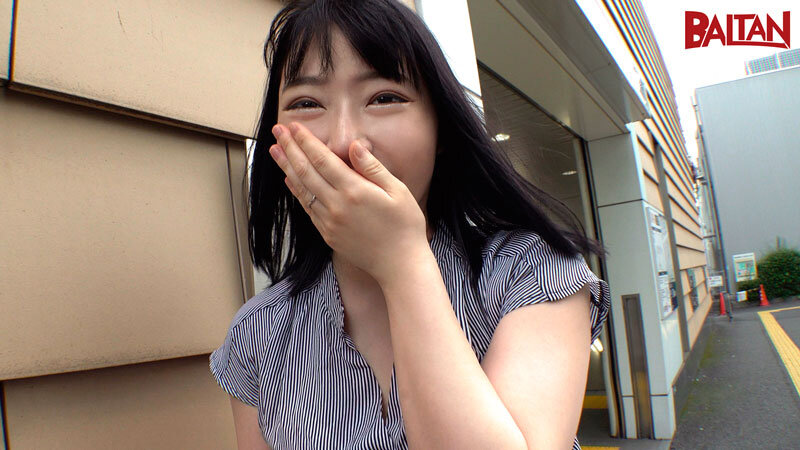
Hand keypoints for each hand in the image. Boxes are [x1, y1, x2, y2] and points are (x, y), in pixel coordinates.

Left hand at [269, 122, 429, 283]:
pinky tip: (289, 180)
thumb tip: (354, 146)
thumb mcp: (397, 191)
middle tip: (277, 130)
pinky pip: (307, 208)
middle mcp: (337, 206)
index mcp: (355, 191)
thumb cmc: (405, 226)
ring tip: (275, 150)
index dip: (306, 141)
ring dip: (286, 167)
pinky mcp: (328, 234)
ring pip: (302, 189)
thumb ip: (372, 167)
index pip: (323, 160)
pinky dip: (296, 191)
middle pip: (306, 171)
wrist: (400, 265)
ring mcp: (330, 222)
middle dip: (290, 148)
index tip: (295, 126)